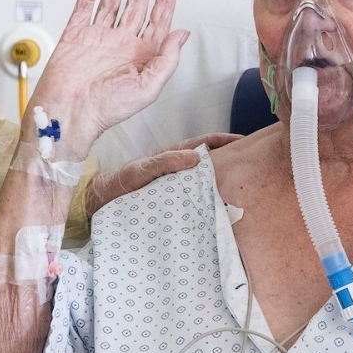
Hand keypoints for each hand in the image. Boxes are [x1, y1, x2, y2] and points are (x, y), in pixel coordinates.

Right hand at [26, 0, 188, 157]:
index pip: (156, 23)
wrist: (68, 113)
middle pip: (136, 6)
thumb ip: (167, 59)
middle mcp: (120, 45)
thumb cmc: (106, 109)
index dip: (165, 3)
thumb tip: (181, 35)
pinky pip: (83, 8)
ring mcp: (97, 38)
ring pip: (111, 2)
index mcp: (139, 57)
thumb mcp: (148, 87)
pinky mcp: (74, 36)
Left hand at [85, 134, 240, 215]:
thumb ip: (163, 162)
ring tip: (245, 191)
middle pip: (210, 163)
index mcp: (172, 157)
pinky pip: (197, 199)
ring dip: (223, 183)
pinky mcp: (173, 203)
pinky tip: (221, 211)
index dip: (225, 141)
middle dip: (232, 162)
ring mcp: (176, 187)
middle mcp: (177, 171)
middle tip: (254, 168)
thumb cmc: (117, 187)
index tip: (246, 142)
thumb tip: (196, 157)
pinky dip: (210, 201)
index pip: (204, 144)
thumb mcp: (139, 171)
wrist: (98, 207)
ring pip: (205, 181)